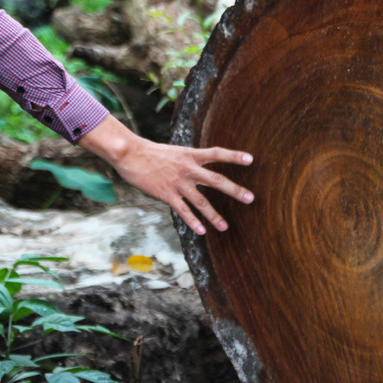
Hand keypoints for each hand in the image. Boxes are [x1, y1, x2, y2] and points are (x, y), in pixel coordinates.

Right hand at [79, 116, 253, 234]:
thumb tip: (202, 166)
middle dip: (235, 190)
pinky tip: (202, 231)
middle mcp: (189, 169)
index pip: (217, 153)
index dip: (234, 156)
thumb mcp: (177, 152)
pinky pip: (183, 211)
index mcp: (192, 155)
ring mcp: (179, 182)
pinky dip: (193, 221)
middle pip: (217, 180)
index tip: (251, 159)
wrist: (130, 154)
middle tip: (251, 198)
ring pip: (201, 201)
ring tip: (225, 227)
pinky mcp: (167, 194)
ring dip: (214, 216)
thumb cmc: (153, 153)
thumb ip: (192, 160)